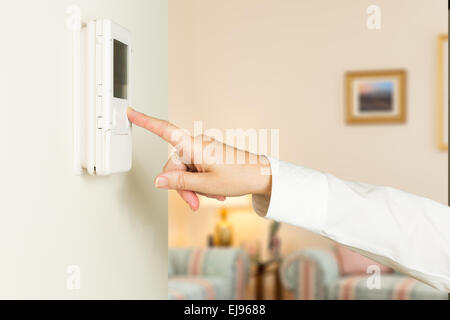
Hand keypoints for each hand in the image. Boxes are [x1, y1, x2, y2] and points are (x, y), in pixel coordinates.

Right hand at [127, 107, 271, 210]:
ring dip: (192, 187)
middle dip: (181, 186)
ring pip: (185, 170)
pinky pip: (195, 168)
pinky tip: (213, 191)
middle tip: (194, 203)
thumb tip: (158, 180)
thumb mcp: (206, 185)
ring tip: (210, 196)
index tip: (131, 112)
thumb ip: (179, 182)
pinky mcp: (209, 154)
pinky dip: (199, 182)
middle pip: (174, 164)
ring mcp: (204, 149)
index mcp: (195, 146)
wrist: (261, 175)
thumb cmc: (239, 176)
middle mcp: (197, 144)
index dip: (145, 122)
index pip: (165, 131)